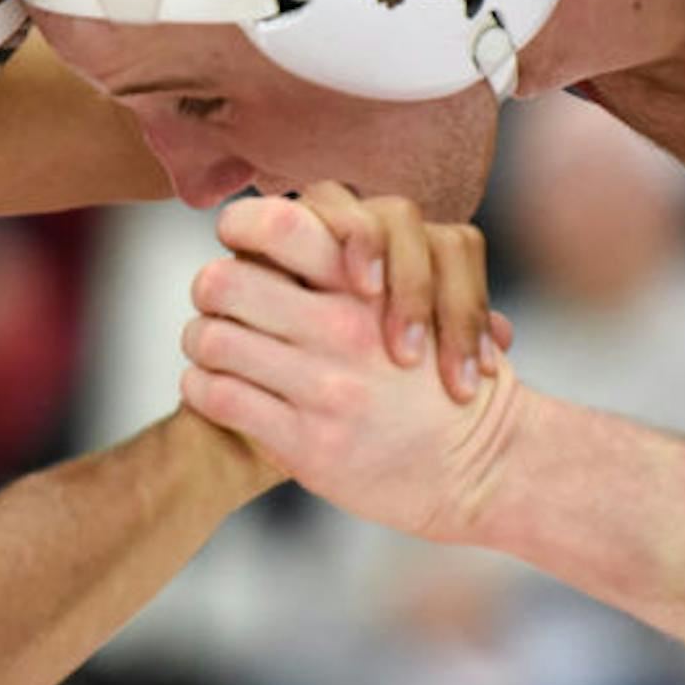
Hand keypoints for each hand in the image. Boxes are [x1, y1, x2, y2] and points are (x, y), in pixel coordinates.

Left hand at [180, 197, 525, 541]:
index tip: (240, 244)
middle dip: (209, 288)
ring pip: (212, 339)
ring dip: (199, 340)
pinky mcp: (308, 444)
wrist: (484, 466)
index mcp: (368, 286)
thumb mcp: (419, 300)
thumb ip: (356, 263)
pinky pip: (220, 397)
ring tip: (209, 347)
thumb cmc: (437, 377)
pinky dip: (201, 387)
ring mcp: (324, 388)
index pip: (276, 223)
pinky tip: (212, 387)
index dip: (241, 226)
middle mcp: (344, 330)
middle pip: (224, 280)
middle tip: (214, 300)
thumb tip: (285, 219)